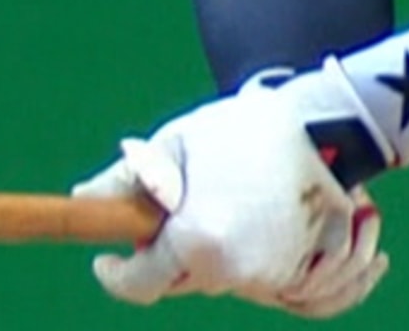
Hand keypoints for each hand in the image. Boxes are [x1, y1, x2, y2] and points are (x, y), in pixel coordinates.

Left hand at [73, 82, 388, 317]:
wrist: (324, 123)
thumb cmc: (240, 130)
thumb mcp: (175, 146)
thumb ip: (128, 179)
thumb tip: (84, 198)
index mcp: (196, 243)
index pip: (140, 284)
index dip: (117, 273)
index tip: (107, 258)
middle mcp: (234, 272)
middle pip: (179, 282)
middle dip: (165, 253)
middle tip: (170, 208)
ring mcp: (270, 278)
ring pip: (216, 280)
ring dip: (205, 252)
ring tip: (217, 200)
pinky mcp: (299, 275)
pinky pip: (254, 282)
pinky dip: (243, 261)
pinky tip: (245, 224)